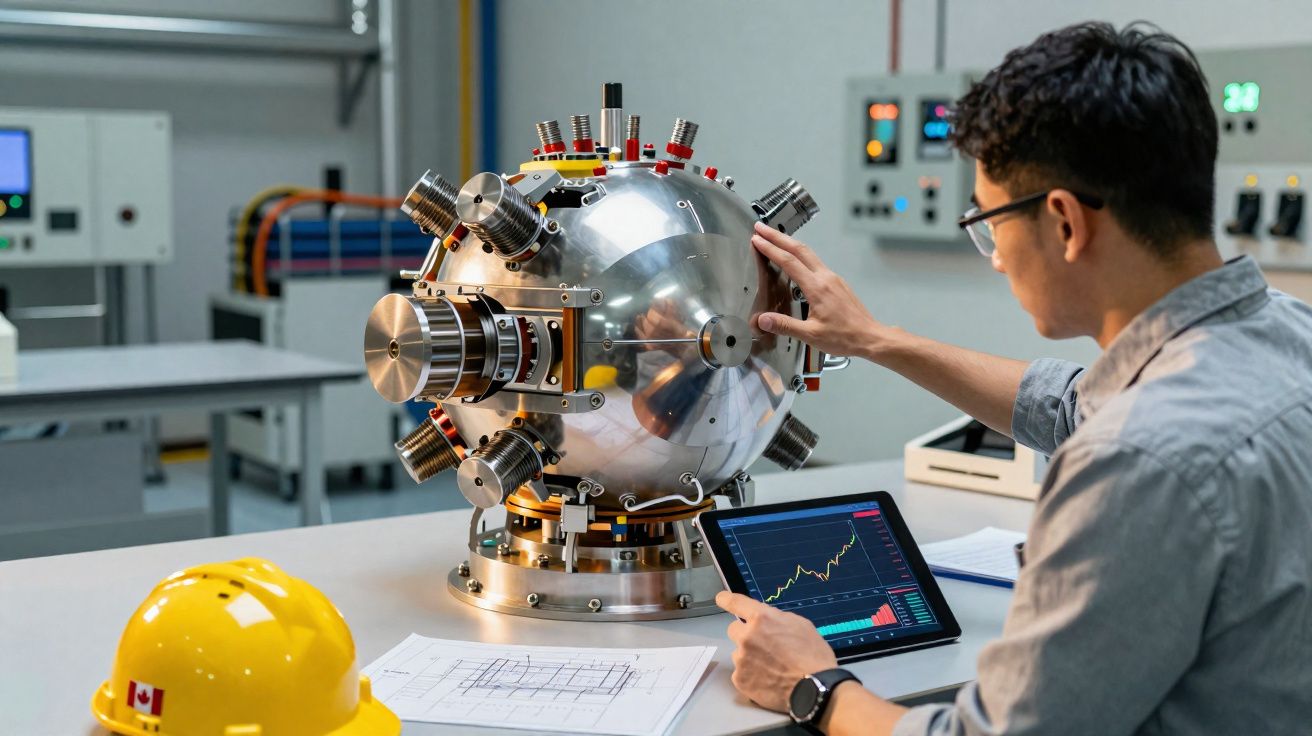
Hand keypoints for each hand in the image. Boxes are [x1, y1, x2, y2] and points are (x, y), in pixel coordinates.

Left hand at [717, 590, 838, 712]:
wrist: (814, 688)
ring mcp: (741, 659)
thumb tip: (767, 620)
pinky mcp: (740, 679)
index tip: (721, 598)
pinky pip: (740, 672)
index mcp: (761, 618)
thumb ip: (776, 618)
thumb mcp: (800, 625)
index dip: (726, 599)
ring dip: (749, 656)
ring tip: (770, 667)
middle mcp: (747, 636)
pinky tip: (767, 679)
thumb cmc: (812, 656)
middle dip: (745, 634)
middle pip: (734, 629)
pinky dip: (750, 675)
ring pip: (738, 652)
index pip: (735, 602)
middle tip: (763, 646)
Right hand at [751, 221, 885, 359]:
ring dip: (789, 243)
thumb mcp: (811, 335)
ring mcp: (833, 278)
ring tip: (774, 238)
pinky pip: (815, 262)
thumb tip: (762, 319)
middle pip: (799, 249)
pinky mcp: (837, 282)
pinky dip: (800, 254)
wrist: (870, 337)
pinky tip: (795, 259)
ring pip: (808, 253)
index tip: (757, 239)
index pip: (789, 261)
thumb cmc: (844, 337)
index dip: (770, 249)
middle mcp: (826, 278)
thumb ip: (785, 326)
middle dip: (778, 236)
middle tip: (761, 228)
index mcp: (817, 288)